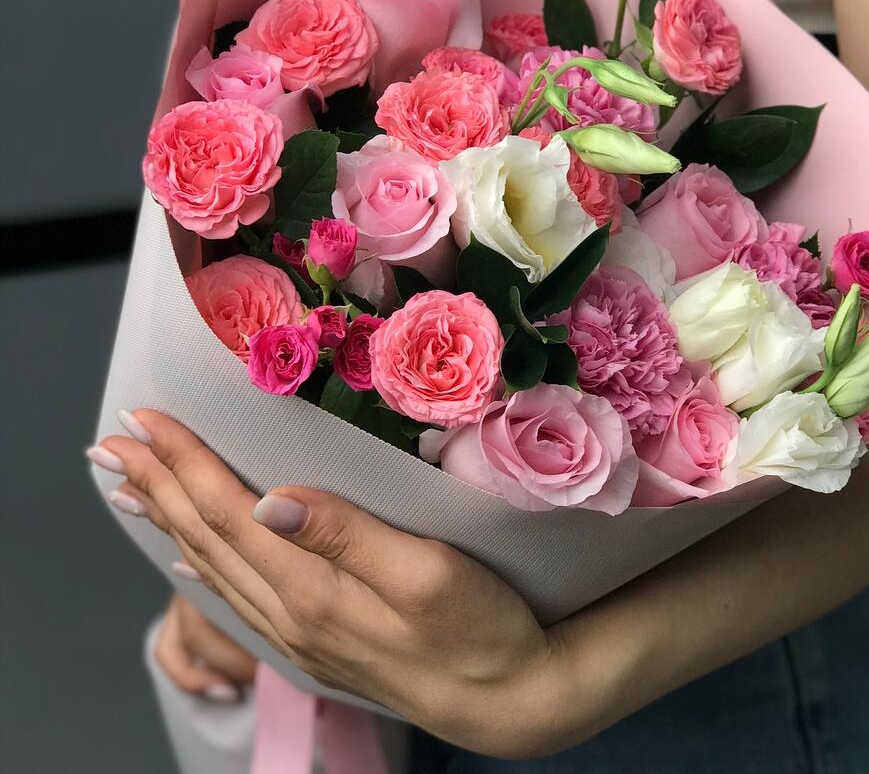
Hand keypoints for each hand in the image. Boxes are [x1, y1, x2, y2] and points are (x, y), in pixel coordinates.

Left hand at [96, 411, 579, 758]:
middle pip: (205, 538)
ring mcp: (298, 635)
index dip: (184, 463)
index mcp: (313, 590)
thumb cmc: (480, 628)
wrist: (506, 701)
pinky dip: (199, 565)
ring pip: (211, 568)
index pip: (229, 511)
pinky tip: (188, 555)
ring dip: (167, 521)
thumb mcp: (429, 572)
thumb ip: (348, 534)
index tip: (146, 419)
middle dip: (156, 485)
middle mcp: (291, 615)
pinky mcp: (315, 641)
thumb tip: (271, 498)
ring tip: (131, 489)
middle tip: (111, 443)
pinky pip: (234, 596)